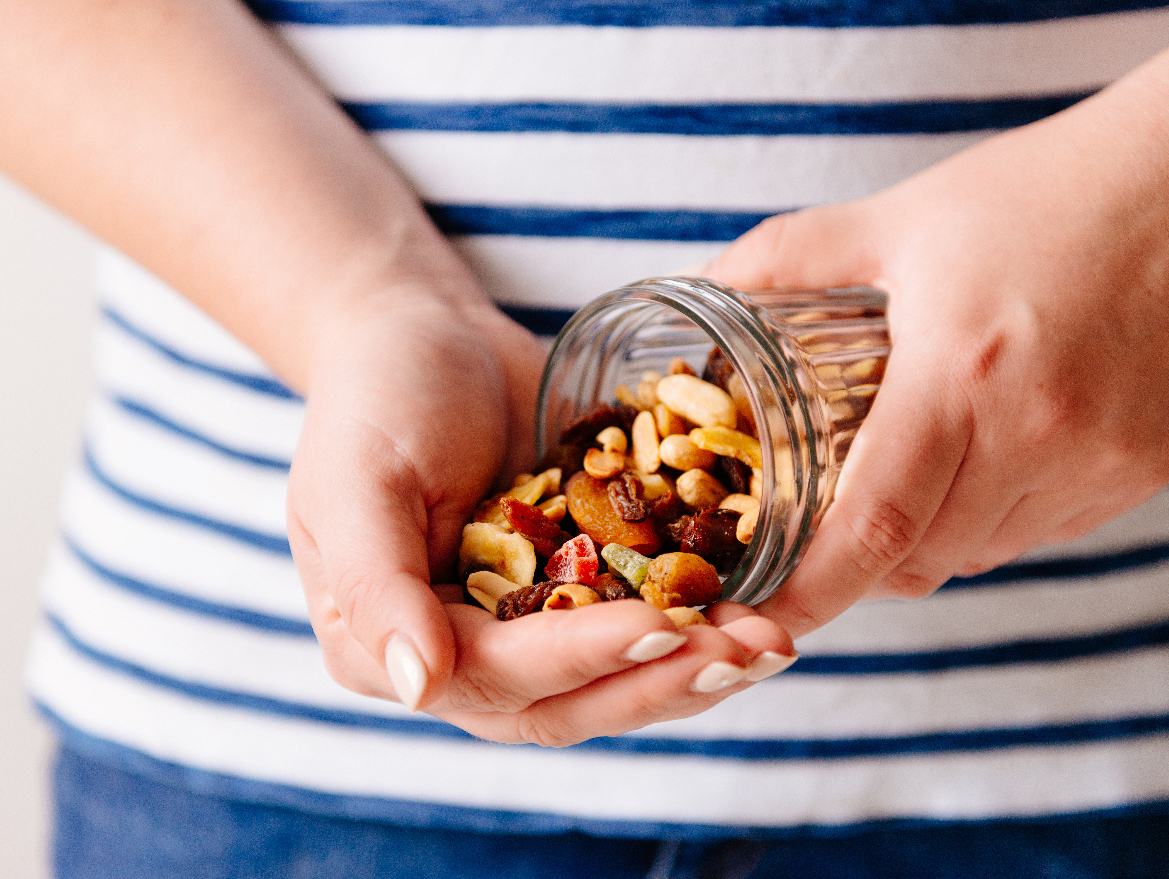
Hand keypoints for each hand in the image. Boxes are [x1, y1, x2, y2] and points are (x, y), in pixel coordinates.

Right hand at [286, 288, 795, 744]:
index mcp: (389, 648)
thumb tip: (419, 687)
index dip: (581, 659)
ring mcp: (524, 628)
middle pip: (567, 702)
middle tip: (743, 653)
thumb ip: (373, 585)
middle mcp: (461, 657)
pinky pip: (641, 620)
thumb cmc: (377, 397)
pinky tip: (760, 606)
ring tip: (769, 642)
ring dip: (692, 668)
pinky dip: (698, 621)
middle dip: (658, 682)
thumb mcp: (357, 479)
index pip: (496, 678)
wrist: (428, 337)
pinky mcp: (578, 589)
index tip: (661, 627)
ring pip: (614, 679)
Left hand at [703, 34, 1168, 636]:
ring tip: (897, 486)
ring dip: (923, 543)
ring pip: (980, 554)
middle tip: (813, 535)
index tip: (760, 613)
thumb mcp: (904, 218)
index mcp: (961, 375)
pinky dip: (989, 523)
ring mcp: (1100, 462)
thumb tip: (707, 282)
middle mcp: (1037, 434)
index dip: (810, 589)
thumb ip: (792, 255)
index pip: (872, 528)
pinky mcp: (1142, 469)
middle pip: (920, 559)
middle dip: (855, 566)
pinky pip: (1042, 533)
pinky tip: (975, 466)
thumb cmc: (1048, 191)